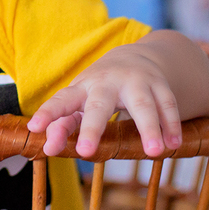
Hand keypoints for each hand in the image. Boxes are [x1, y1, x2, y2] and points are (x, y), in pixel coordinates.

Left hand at [27, 42, 181, 158]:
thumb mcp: (79, 102)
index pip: (62, 101)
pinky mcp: (159, 85)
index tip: (35, 128)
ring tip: (154, 152)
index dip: (48, 114)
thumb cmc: (98, 89)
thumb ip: (63, 125)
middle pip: (99, 105)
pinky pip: (167, 105)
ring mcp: (136, 82)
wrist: (134, 56)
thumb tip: (48, 149)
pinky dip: (172, 125)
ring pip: (143, 104)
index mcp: (82, 88)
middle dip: (92, 127)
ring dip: (149, 128)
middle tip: (85, 152)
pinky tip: (173, 146)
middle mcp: (107, 83)